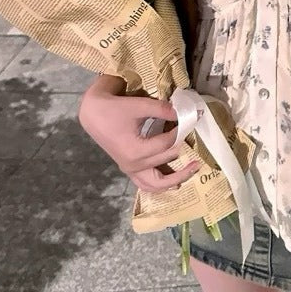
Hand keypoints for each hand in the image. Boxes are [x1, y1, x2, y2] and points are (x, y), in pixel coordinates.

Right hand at [78, 75, 201, 192]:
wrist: (92, 113)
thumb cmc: (114, 109)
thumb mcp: (139, 106)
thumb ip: (162, 110)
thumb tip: (185, 111)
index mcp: (136, 152)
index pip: (168, 143)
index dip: (182, 130)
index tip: (194, 120)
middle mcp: (133, 166)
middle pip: (165, 166)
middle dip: (184, 155)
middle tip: (199, 144)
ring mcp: (130, 169)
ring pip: (155, 185)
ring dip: (175, 180)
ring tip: (192, 171)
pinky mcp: (129, 168)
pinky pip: (146, 183)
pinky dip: (161, 184)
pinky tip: (174, 182)